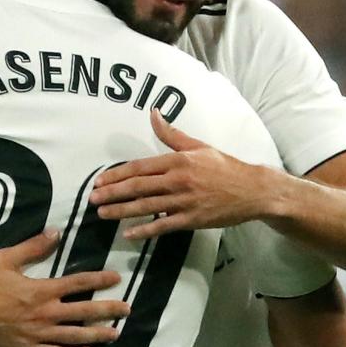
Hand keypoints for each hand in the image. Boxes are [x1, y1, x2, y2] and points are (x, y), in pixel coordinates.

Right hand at [0, 230, 130, 346]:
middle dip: (109, 310)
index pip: (79, 284)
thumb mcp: (5, 259)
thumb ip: (32, 247)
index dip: (99, 280)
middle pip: (85, 312)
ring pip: (75, 336)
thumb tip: (56, 233)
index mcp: (41, 290)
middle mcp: (45, 314)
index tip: (116, 279)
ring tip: (115, 333)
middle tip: (127, 309)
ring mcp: (38, 335)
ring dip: (97, 334)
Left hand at [90, 111, 276, 239]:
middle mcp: (178, 180)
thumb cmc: (225, 166)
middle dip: (112, 193)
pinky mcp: (192, 219)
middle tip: (93, 198)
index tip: (100, 180)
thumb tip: (153, 113)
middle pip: (138, 186)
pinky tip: (128, 233)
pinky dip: (145, 230)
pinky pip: (163, 226)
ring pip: (146, 206)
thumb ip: (172, 134)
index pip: (140, 167)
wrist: (252, 190)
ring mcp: (185, 201)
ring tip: (102, 214)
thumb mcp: (198, 146)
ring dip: (121, 210)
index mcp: (178, 160)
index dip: (117, 174)